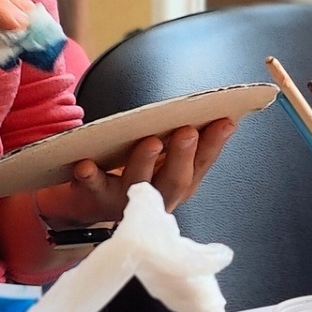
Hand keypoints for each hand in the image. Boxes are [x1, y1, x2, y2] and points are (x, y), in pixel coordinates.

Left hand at [33, 119, 236, 226]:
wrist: (86, 199)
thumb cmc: (129, 169)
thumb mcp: (161, 157)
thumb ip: (184, 141)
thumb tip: (216, 112)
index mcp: (175, 184)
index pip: (201, 165)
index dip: (215, 145)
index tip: (225, 121)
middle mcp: (154, 196)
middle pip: (174, 182)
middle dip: (183, 156)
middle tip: (187, 131)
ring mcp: (124, 199)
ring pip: (137, 184)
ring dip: (145, 163)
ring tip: (151, 142)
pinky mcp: (93, 196)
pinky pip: (91, 187)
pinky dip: (90, 176)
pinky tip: (86, 164)